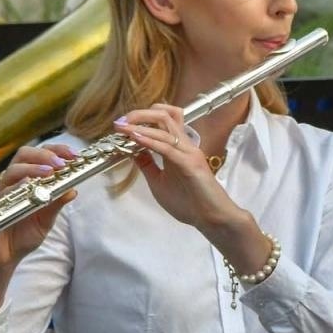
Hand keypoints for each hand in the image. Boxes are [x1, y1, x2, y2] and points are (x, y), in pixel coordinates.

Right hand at [0, 144, 77, 318]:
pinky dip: (16, 187)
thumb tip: (73, 189)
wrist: (2, 259)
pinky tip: (28, 186)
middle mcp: (11, 182)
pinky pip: (2, 192)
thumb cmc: (21, 236)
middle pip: (24, 155)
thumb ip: (57, 203)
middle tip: (61, 164)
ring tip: (50, 172)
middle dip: (45, 155)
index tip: (73, 155)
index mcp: (25, 181)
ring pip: (13, 169)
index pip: (38, 156)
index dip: (55, 151)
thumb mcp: (46, 220)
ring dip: (33, 168)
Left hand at [116, 106, 272, 273]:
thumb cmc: (189, 203)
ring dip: (141, 125)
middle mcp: (184, 145)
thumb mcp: (159, 182)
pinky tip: (135, 138)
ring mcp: (188, 152)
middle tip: (122, 121)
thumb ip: (148, 165)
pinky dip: (149, 141)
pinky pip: (167, 148)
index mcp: (178, 148)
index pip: (164, 120)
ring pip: (166, 127)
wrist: (211, 218)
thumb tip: (132, 150)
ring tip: (123, 128)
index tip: (123, 125)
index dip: (143, 117)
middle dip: (140, 114)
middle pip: (165, 115)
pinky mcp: (189, 164)